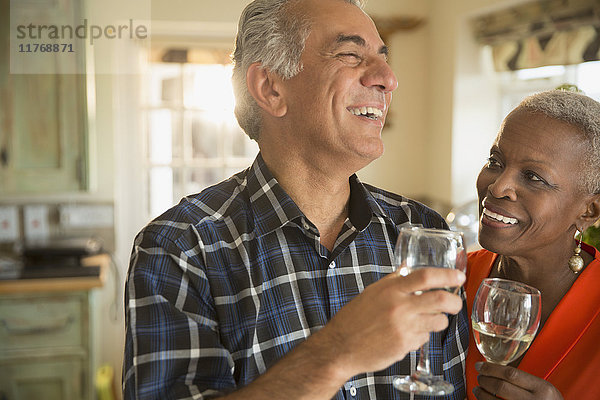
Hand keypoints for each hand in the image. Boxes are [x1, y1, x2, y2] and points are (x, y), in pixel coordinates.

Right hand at [317, 267, 464, 376]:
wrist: (340, 346)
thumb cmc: (354, 318)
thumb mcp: (372, 292)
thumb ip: (392, 281)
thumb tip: (407, 268)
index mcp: (391, 290)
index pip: (425, 276)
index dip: (447, 275)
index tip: (458, 276)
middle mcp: (399, 307)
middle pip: (440, 300)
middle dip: (455, 302)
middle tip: (455, 303)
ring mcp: (403, 327)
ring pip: (437, 322)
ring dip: (439, 321)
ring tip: (429, 320)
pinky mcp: (404, 345)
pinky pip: (424, 338)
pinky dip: (421, 335)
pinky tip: (407, 334)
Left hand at [473, 362, 563, 399]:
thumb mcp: (544, 390)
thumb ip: (525, 381)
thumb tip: (496, 370)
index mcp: (542, 389)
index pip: (510, 373)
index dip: (491, 368)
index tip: (480, 366)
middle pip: (501, 387)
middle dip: (485, 380)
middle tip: (479, 377)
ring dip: (482, 394)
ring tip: (477, 389)